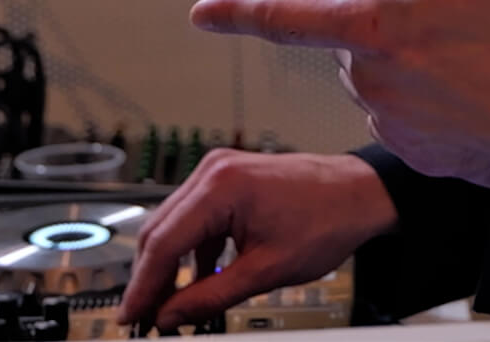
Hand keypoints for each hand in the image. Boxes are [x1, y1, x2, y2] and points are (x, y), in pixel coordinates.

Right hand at [117, 150, 394, 330]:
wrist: (360, 194)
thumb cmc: (326, 220)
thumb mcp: (266, 270)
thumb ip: (211, 296)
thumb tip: (171, 315)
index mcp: (220, 187)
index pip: (163, 243)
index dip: (142, 286)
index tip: (129, 317)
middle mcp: (213, 171)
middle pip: (161, 231)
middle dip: (150, 278)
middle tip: (142, 317)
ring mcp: (219, 171)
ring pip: (174, 225)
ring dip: (169, 266)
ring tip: (168, 306)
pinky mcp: (228, 179)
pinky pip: (195, 218)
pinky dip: (192, 250)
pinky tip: (198, 280)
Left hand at [192, 0, 489, 188]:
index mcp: (379, 28)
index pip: (292, 16)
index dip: (242, 11)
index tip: (202, 13)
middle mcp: (374, 82)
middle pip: (354, 29)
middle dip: (390, 9)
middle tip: (459, 4)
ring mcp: (394, 123)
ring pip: (379, 68)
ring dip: (409, 51)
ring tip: (476, 47)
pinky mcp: (417, 154)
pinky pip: (402, 110)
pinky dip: (427, 92)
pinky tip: (475, 86)